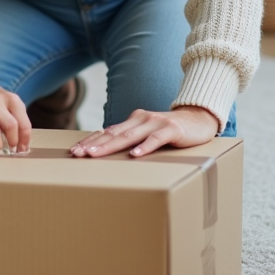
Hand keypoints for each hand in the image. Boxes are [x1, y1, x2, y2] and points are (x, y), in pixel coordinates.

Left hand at [69, 105, 218, 157]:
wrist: (200, 120)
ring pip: (129, 136)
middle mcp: (141, 119)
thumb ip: (133, 139)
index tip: (74, 151)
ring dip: (110, 145)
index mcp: (134, 120)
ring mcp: (156, 123)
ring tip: (95, 154)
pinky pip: (156, 139)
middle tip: (77, 154)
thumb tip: (110, 153)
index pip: (108, 131)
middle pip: (114, 133)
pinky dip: (144, 147)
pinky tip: (134, 155)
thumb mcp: (149, 134)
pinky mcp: (172, 129)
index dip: (90, 140)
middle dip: (94, 144)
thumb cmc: (171, 131)